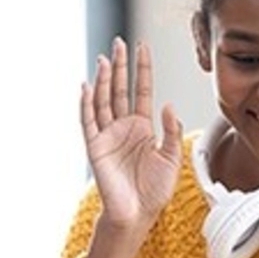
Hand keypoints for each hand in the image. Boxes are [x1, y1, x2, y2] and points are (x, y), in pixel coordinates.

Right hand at [80, 38, 181, 257]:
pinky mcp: (95, 147)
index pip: (142, 90)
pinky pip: (88, 121)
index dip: (142, 70)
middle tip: (119, 43)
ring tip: (105, 59)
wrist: (138, 214)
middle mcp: (123, 127)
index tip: (143, 47)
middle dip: (120, 67)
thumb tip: (169, 105)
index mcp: (143, 127)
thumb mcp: (171, 157)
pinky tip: (87, 86)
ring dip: (103, 80)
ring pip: (103, 100)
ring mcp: (107, 135)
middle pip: (120, 90)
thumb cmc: (154, 190)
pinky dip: (87, 103)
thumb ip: (171, 130)